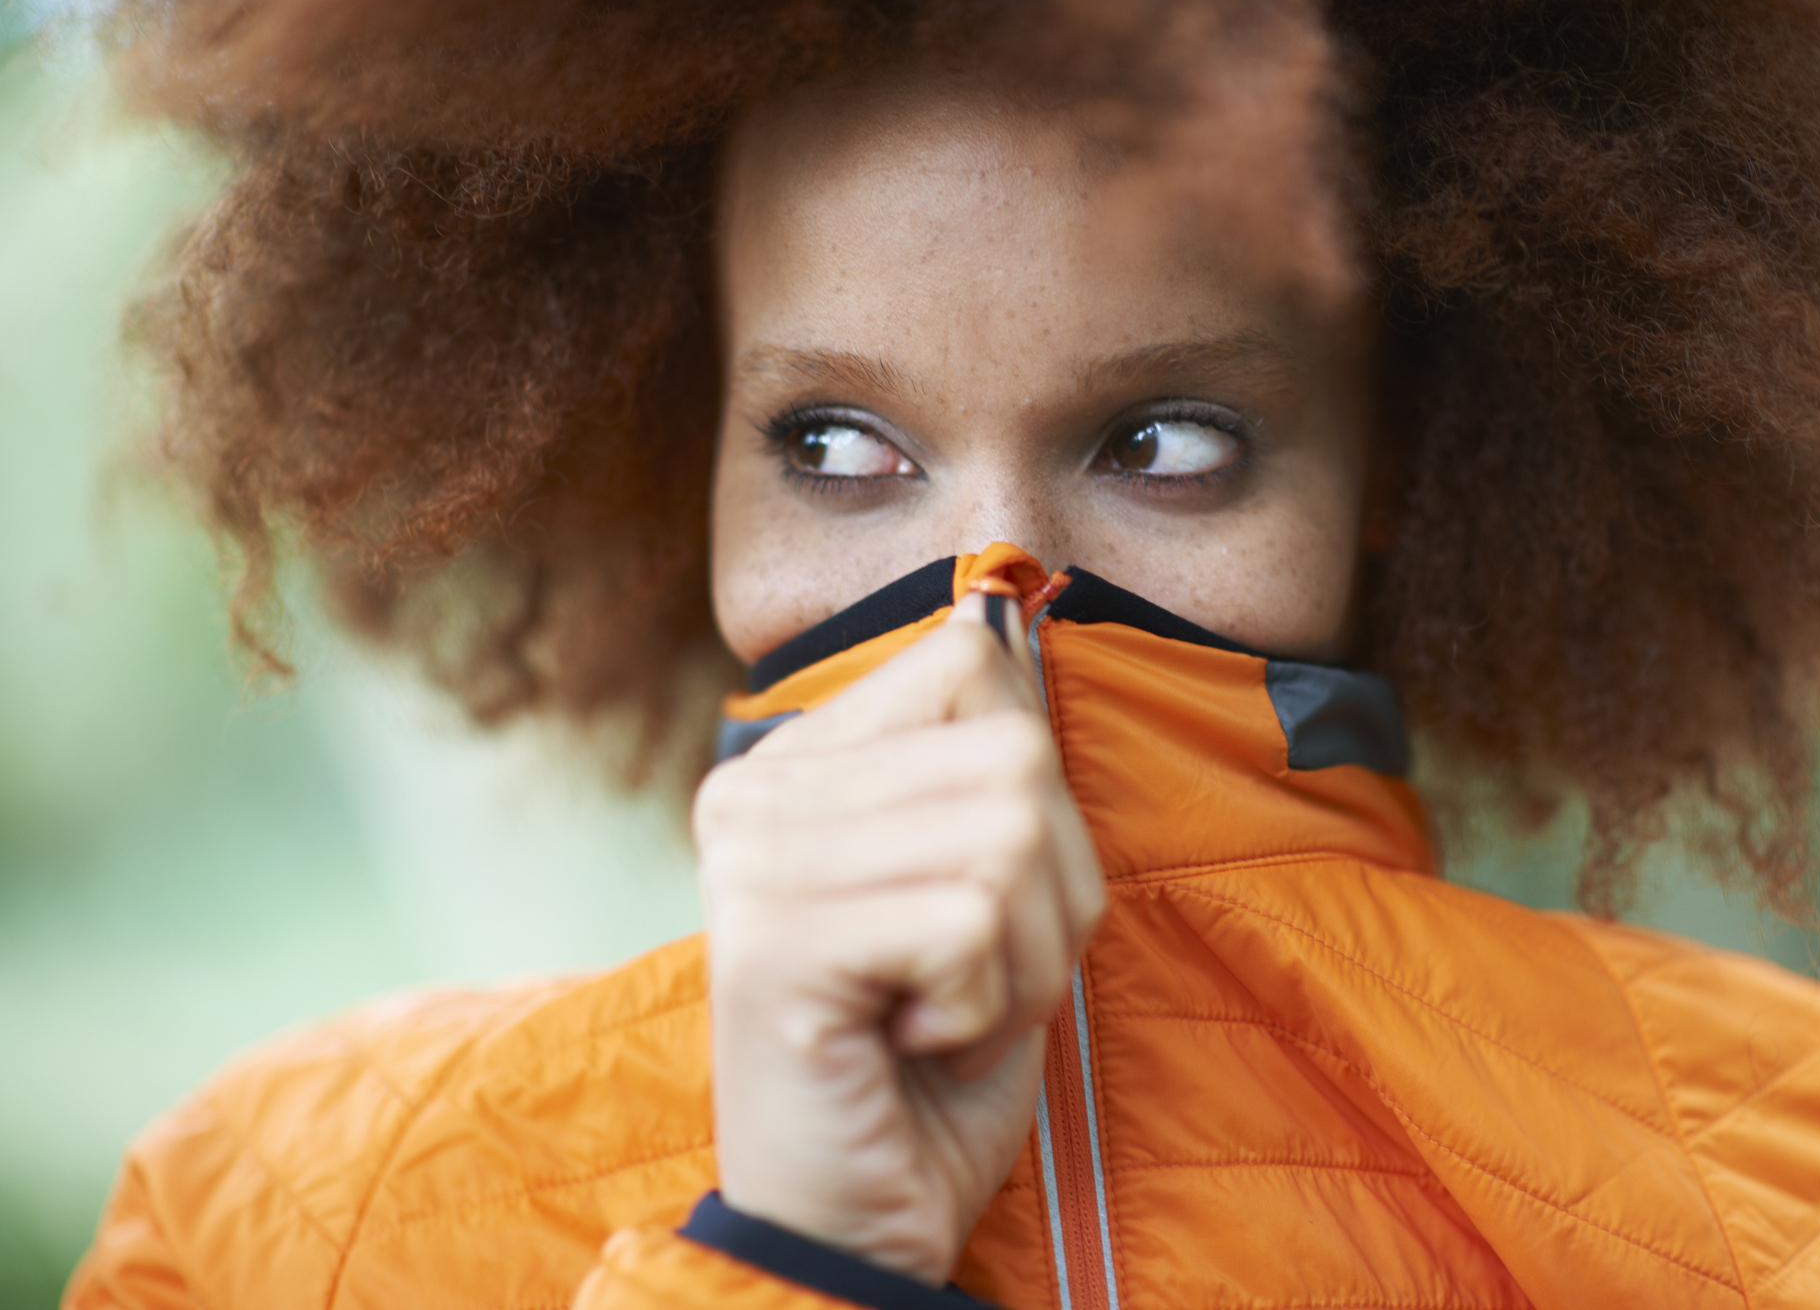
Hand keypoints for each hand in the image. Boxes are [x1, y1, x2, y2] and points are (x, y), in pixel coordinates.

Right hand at [695, 591, 1106, 1284]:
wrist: (855, 1223)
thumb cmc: (929, 1063)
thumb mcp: (981, 888)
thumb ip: (988, 764)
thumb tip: (1011, 613)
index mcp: (798, 763)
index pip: (974, 661)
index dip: (1033, 791)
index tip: (977, 897)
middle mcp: (756, 791)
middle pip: (1015, 752)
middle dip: (1047, 893)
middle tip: (970, 976)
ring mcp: (755, 861)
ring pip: (1008, 835)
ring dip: (1022, 956)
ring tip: (945, 1010)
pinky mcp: (774, 939)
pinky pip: (973, 919)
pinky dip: (985, 1003)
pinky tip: (914, 1039)